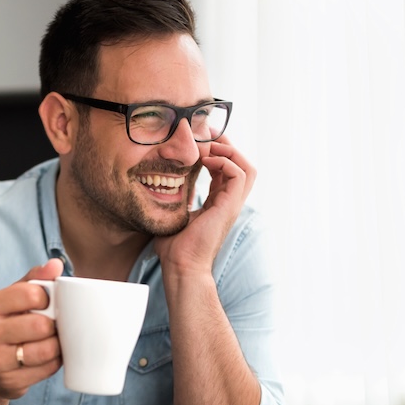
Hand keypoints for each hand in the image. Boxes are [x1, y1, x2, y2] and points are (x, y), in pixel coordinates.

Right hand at [0, 258, 63, 398]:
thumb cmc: (6, 325)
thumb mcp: (12, 298)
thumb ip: (34, 279)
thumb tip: (56, 264)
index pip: (31, 294)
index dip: (49, 298)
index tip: (47, 304)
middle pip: (40, 325)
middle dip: (54, 325)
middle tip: (52, 325)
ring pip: (46, 350)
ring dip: (57, 345)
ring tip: (52, 341)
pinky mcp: (8, 381)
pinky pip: (47, 369)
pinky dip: (54, 362)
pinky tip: (48, 357)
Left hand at [155, 135, 255, 276]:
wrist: (181, 266)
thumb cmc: (175, 248)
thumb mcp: (174, 215)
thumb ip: (174, 201)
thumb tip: (157, 190)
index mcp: (218, 204)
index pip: (226, 172)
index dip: (216, 155)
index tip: (198, 144)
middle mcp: (228, 203)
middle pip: (242, 166)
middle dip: (226, 148)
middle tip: (206, 139)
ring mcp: (232, 205)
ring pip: (247, 167)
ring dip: (229, 153)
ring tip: (208, 147)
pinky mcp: (230, 206)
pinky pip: (239, 174)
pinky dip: (224, 162)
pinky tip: (205, 161)